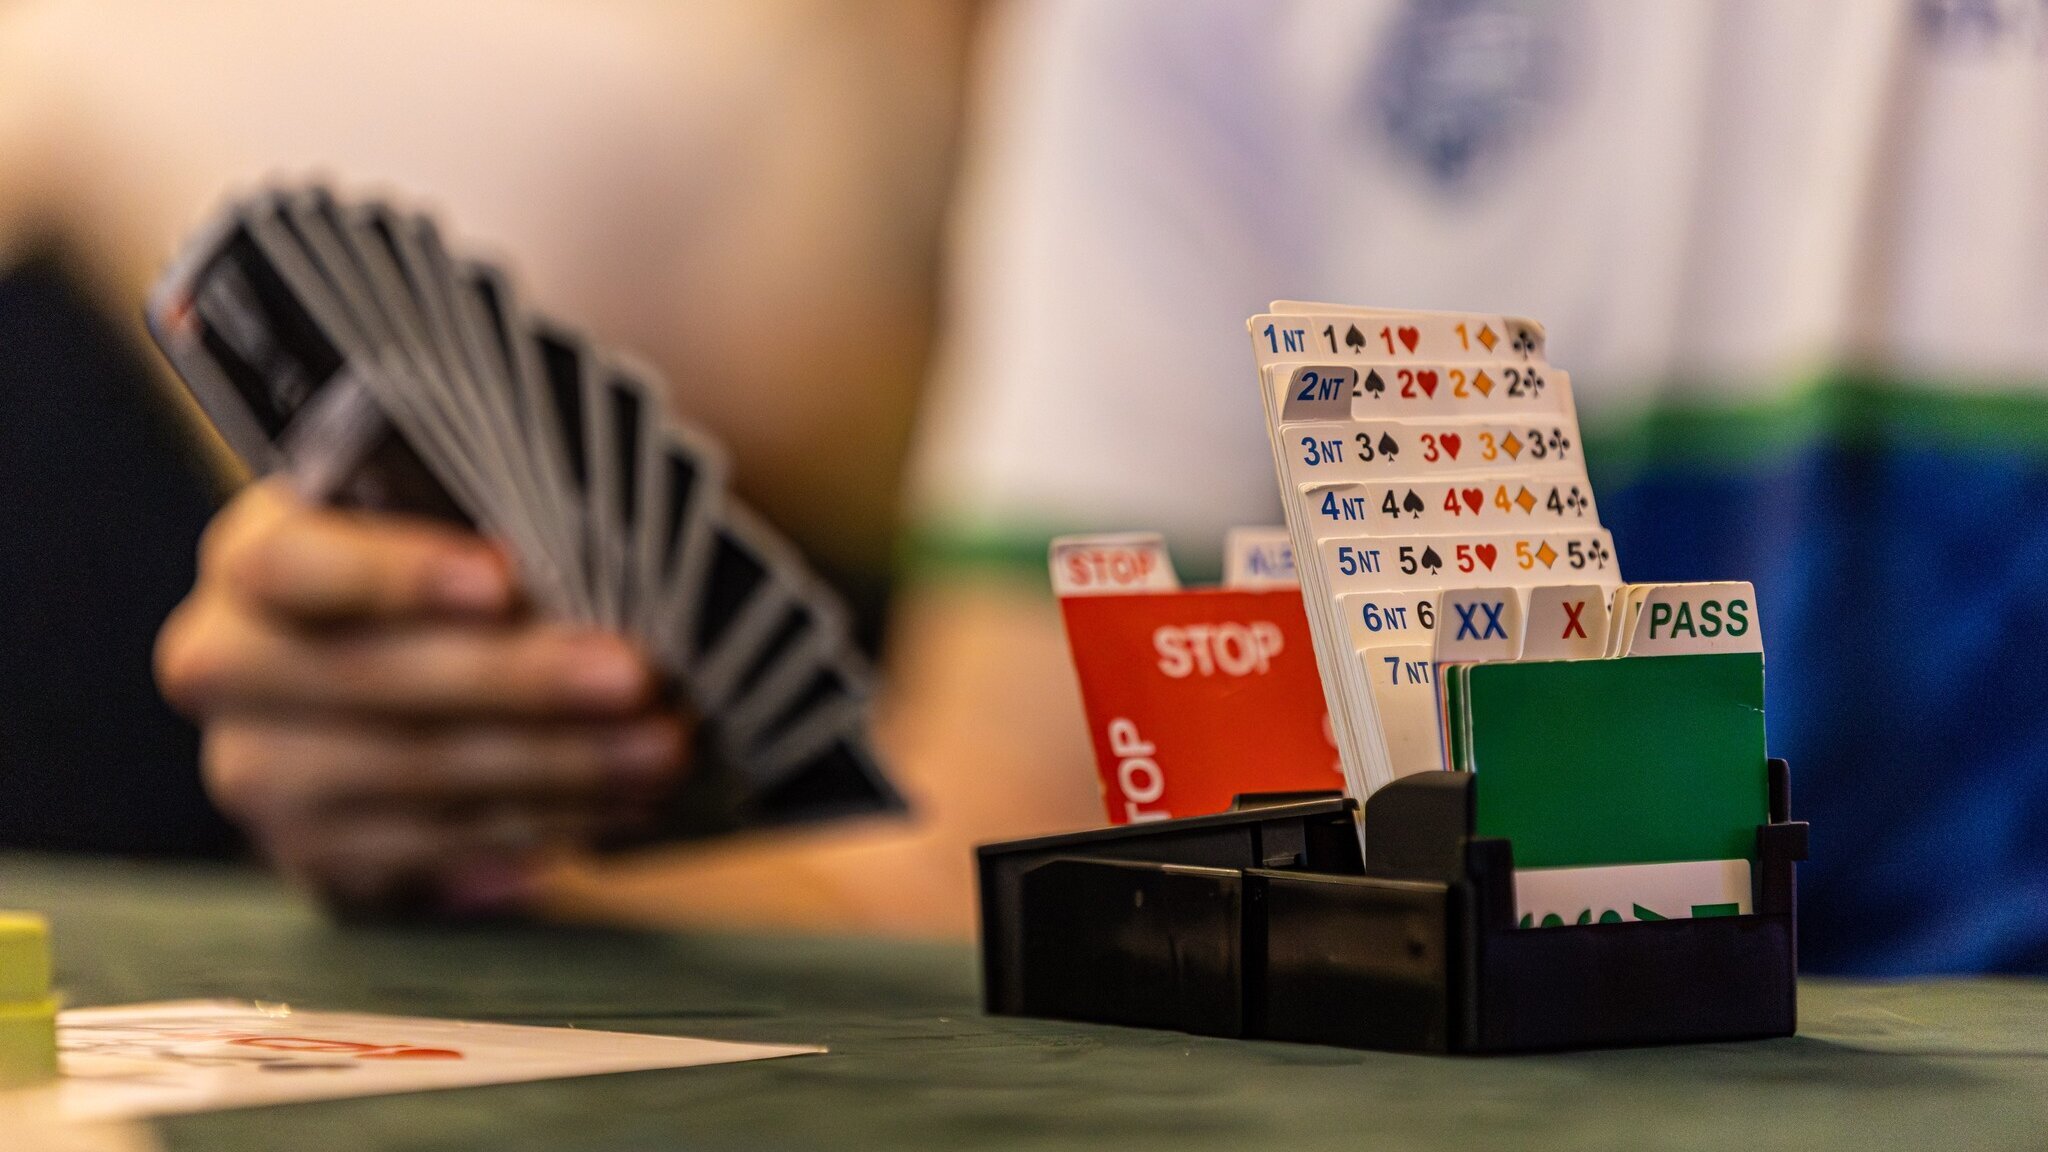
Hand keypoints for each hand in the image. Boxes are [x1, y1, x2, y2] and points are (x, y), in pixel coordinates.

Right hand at [156, 480, 687, 917]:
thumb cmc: (458, 569)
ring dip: (555, 766)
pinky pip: (441, 852)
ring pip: (416, 777)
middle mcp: (229, 666)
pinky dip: (542, 827)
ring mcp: (262, 775)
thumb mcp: (462, 518)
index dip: (393, 573)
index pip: (290, 562)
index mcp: (255, 554)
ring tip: (660, 748)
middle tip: (635, 677)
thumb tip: (617, 506)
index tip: (505, 579)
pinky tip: (621, 807)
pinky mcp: (318, 859)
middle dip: (516, 681)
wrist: (419, 681)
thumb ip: (505, 507)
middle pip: (366, 680)